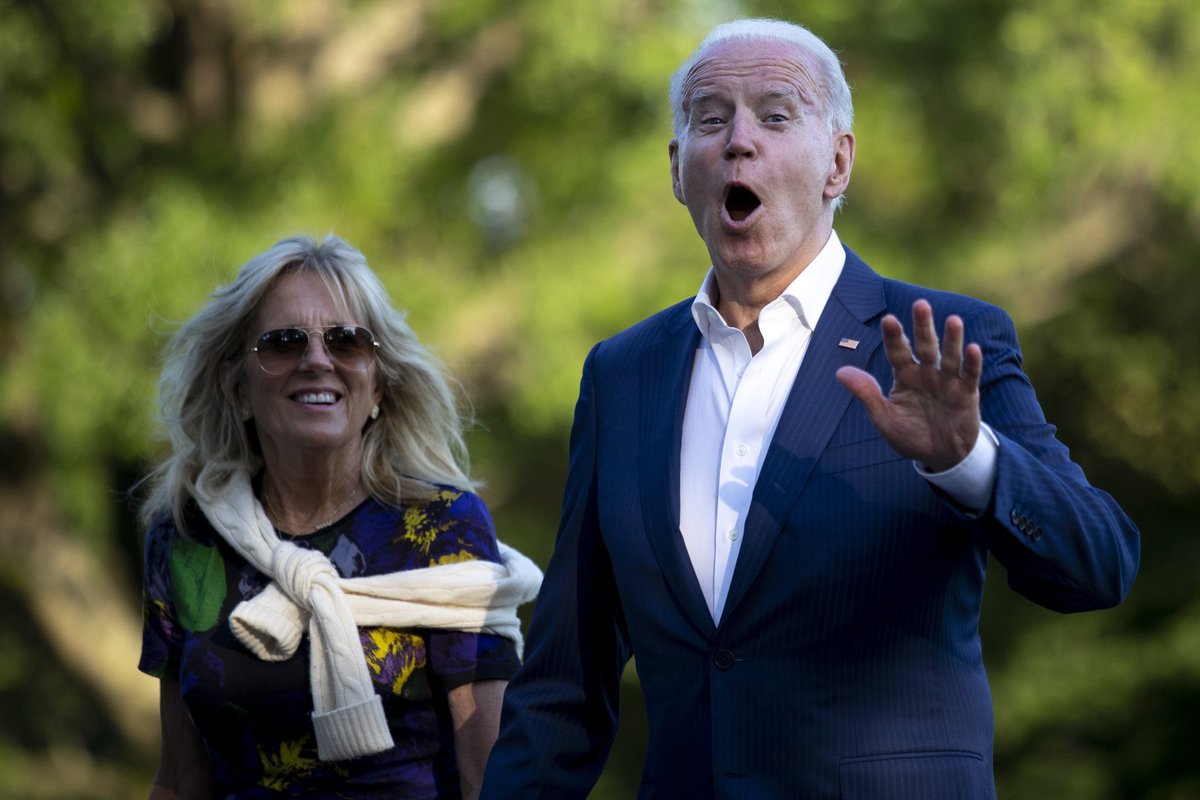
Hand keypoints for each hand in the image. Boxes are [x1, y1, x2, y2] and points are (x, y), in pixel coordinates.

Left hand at [836, 299, 981, 471]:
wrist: (939, 457)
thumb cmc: (910, 435)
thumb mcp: (884, 417)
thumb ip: (866, 394)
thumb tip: (839, 372)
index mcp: (905, 376)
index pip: (897, 352)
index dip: (893, 337)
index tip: (887, 319)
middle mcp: (927, 373)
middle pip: (925, 346)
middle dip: (923, 326)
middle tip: (920, 304)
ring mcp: (948, 382)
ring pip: (950, 357)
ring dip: (952, 339)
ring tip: (953, 320)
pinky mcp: (967, 395)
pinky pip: (970, 377)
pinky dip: (972, 363)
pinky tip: (973, 348)